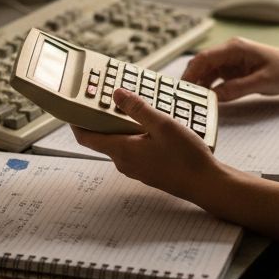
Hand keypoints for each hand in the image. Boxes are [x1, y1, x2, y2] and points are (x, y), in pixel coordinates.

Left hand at [71, 88, 223, 202]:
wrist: (206, 184)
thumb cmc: (186, 158)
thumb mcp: (163, 125)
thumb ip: (138, 109)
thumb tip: (116, 94)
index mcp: (122, 150)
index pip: (86, 138)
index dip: (76, 122)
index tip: (72, 107)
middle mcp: (124, 162)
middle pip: (102, 138)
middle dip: (102, 118)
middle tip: (107, 98)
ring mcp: (136, 168)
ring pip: (119, 143)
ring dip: (120, 126)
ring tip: (131, 107)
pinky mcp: (148, 170)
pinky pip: (133, 150)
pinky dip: (134, 135)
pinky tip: (150, 126)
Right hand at [181, 38, 278, 100]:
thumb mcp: (262, 81)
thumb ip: (237, 88)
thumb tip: (214, 97)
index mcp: (235, 48)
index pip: (205, 58)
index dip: (191, 72)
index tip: (182, 88)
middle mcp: (229, 52)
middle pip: (202, 64)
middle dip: (191, 80)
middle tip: (181, 98)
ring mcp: (230, 61)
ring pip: (206, 72)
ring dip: (199, 86)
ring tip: (190, 101)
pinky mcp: (233, 70)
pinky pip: (215, 78)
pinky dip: (208, 88)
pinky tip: (205, 99)